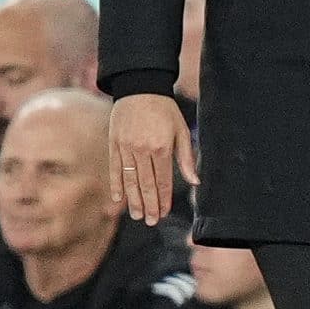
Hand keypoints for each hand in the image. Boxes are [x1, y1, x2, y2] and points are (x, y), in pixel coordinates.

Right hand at [109, 93, 194, 225]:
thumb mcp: (181, 130)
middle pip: (146, 185)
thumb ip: (186, 158)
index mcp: (161, 148)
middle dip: (149, 205)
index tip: (163, 213)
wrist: (140, 87)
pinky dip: (116, 185)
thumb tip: (195, 181)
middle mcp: (142, 150)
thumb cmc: (164, 109)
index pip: (162, 181)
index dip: (163, 199)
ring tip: (136, 216)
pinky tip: (118, 199)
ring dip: (133, 200)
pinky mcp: (114, 143)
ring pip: (130, 180)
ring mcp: (126, 148)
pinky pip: (114, 169)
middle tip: (150, 221)